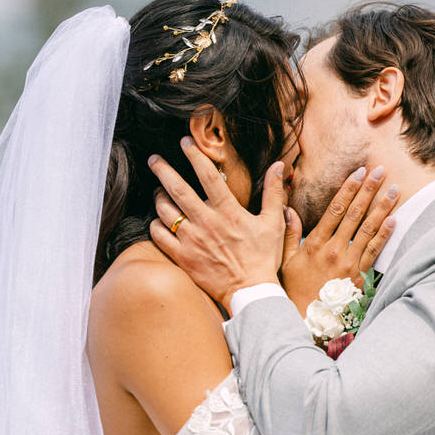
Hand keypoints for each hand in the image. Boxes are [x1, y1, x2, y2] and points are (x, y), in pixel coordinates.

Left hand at [149, 138, 287, 308]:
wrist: (250, 292)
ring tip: (158, 191)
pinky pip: (159, 236)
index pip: (207, 176)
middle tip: (154, 159)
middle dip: (162, 170)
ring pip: (165, 211)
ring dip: (159, 197)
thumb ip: (273, 192)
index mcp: (227, 211)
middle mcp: (206, 223)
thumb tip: (280, 166)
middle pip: (177, 189)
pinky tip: (158, 220)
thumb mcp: (273, 223)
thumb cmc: (262, 258)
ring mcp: (192, 240)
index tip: (184, 142)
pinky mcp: (182, 257)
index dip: (194, 155)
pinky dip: (155, 225)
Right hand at [281, 166, 398, 315]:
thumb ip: (289, 234)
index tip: (359, 172)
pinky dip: (384, 234)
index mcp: (315, 243)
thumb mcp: (286, 261)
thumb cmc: (295, 290)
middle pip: (354, 214)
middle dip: (368, 190)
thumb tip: (287, 210)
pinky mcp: (359, 277)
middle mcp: (333, 250)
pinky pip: (374, 251)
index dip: (348, 189)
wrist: (308, 319)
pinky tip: (394, 220)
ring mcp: (348, 263)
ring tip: (393, 190)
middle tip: (380, 171)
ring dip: (382, 207)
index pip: (335, 209)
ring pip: (368, 229)